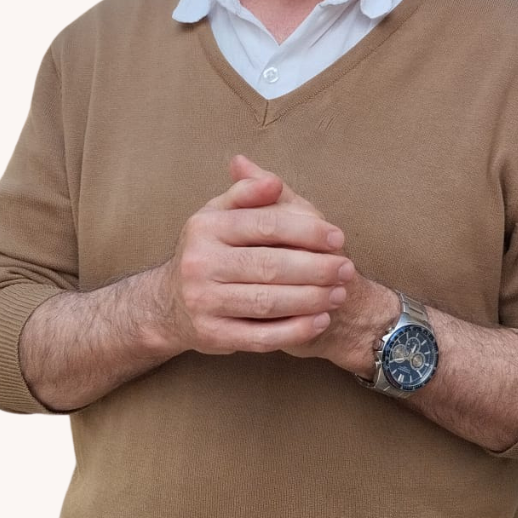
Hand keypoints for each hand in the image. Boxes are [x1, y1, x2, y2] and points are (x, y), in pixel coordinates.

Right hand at [159, 156, 354, 355]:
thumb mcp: (219, 214)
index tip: (338, 238)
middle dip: (316, 268)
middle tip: (347, 269)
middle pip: (269, 266)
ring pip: (267, 302)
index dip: (307, 231)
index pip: (266, 224)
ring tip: (339, 294)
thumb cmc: (209, 251)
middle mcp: (200, 264)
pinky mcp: (213, 335)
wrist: (170, 303)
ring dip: (311, 300)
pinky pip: (261, 336)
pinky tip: (320, 320)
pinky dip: (295, 330)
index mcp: (206, 227)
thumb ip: (248, 193)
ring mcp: (204, 302)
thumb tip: (272, 182)